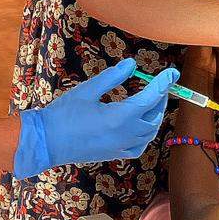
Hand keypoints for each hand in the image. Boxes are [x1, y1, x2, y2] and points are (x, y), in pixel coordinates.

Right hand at [12, 57, 177, 179]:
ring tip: (153, 103)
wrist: (46, 142)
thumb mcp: (88, 90)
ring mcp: (120, 147)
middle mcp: (125, 135)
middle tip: (160, 85)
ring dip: (155, 117)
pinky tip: (140, 128)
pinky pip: (138, 147)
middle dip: (161, 100)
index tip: (172, 72)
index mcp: (120, 117)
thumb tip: (131, 64)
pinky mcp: (113, 155)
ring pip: (149, 134)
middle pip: (154, 117)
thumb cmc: (64, 114)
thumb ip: (112, 77)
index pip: (151, 98)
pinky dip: (145, 136)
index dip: (163, 83)